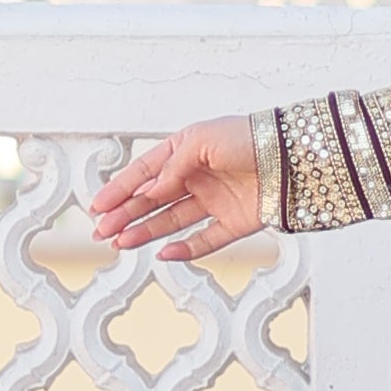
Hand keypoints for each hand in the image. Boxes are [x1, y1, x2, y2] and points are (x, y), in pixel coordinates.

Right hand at [90, 117, 263, 260]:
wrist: (293, 155)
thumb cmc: (250, 137)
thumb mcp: (201, 140)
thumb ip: (171, 167)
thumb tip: (149, 191)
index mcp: (187, 152)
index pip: (145, 173)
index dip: (120, 189)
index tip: (98, 206)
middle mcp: (198, 178)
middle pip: (153, 200)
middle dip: (125, 215)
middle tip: (102, 231)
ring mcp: (216, 201)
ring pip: (172, 221)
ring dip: (145, 231)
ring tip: (121, 242)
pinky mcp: (235, 223)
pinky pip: (205, 240)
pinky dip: (185, 249)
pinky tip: (163, 253)